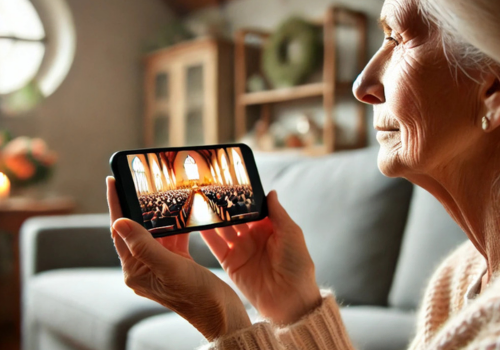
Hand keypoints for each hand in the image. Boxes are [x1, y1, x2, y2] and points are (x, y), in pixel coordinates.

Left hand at [106, 177, 250, 340]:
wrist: (221, 313)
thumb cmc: (195, 296)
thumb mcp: (169, 268)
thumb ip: (144, 245)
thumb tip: (119, 221)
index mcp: (135, 270)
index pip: (120, 232)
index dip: (116, 205)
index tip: (113, 180)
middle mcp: (145, 266)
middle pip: (136, 228)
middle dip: (137, 205)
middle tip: (137, 181)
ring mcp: (162, 264)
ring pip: (156, 231)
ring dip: (159, 213)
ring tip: (161, 190)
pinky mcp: (178, 261)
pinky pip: (173, 237)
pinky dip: (177, 224)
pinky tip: (183, 211)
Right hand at [201, 191, 320, 324]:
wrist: (289, 299)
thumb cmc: (297, 266)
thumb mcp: (291, 234)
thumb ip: (277, 213)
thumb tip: (271, 192)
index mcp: (269, 227)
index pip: (252, 208)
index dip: (243, 197)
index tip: (230, 182)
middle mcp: (253, 236)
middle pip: (235, 217)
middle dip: (224, 205)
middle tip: (210, 190)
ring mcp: (240, 249)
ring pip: (222, 228)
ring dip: (212, 217)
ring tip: (200, 202)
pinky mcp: (230, 262)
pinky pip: (216, 245)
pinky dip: (206, 234)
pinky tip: (197, 222)